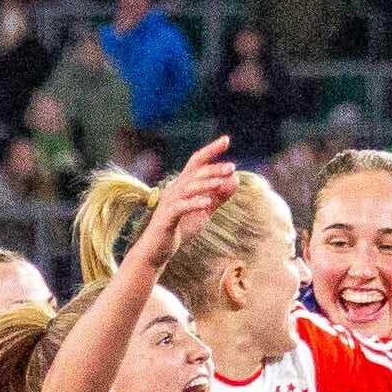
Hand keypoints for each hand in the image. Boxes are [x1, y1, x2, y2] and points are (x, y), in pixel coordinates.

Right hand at [144, 137, 241, 253]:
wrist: (156, 251)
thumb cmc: (179, 229)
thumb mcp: (204, 210)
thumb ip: (219, 196)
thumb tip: (236, 179)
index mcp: (183, 185)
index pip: (196, 162)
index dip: (210, 150)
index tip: (226, 140)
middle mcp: (174, 190)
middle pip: (194, 173)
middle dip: (213, 169)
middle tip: (231, 167)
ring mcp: (168, 204)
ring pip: (187, 188)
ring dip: (205, 184)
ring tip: (221, 183)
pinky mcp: (166, 219)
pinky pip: (180, 208)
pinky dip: (194, 204)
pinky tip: (207, 203)